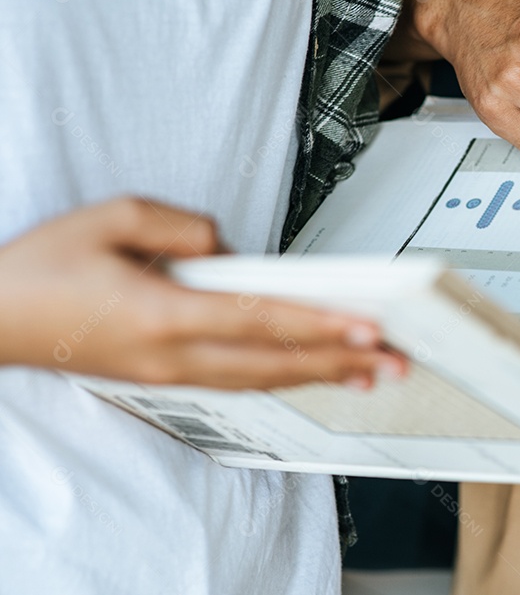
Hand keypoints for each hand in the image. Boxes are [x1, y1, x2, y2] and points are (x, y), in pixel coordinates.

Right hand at [0, 198, 406, 388]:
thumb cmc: (42, 268)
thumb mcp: (110, 217)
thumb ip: (181, 225)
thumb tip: (228, 249)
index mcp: (162, 313)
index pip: (261, 320)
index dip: (320, 325)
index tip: (368, 328)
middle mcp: (173, 354)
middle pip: (275, 363)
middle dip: (342, 361)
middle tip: (398, 361)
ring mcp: (170, 374)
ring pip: (262, 379)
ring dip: (321, 375)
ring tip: (373, 372)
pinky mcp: (165, 377)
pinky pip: (240, 380)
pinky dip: (284, 377)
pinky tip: (310, 372)